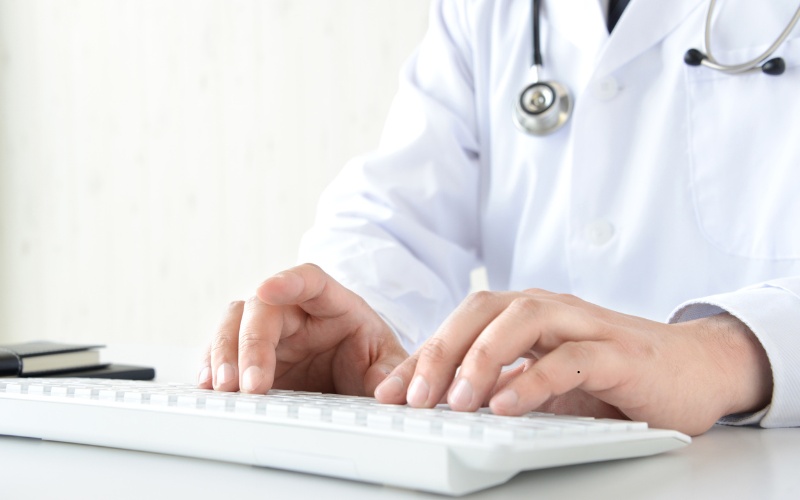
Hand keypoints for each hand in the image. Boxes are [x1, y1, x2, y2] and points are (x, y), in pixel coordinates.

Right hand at [198, 263, 407, 395]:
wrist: (354, 374)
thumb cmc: (369, 357)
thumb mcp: (387, 362)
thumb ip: (391, 371)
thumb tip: (386, 389)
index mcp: (332, 301)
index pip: (309, 279)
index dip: (287, 281)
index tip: (267, 289)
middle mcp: (293, 310)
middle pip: (262, 308)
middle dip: (250, 344)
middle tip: (251, 384)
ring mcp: (268, 331)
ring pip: (233, 325)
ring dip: (224, 355)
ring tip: (224, 388)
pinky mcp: (248, 356)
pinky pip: (221, 351)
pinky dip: (211, 367)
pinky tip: (209, 388)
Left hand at [374, 289, 772, 435]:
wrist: (698, 368)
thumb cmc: (615, 372)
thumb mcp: (547, 378)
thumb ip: (505, 381)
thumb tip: (447, 401)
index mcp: (528, 314)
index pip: (463, 322)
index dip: (423, 355)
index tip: (390, 392)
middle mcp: (552, 310)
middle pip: (483, 311)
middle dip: (440, 352)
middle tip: (411, 397)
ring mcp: (587, 327)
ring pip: (523, 322)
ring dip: (482, 358)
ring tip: (456, 400)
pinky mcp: (621, 354)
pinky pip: (571, 359)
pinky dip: (535, 380)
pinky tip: (508, 405)